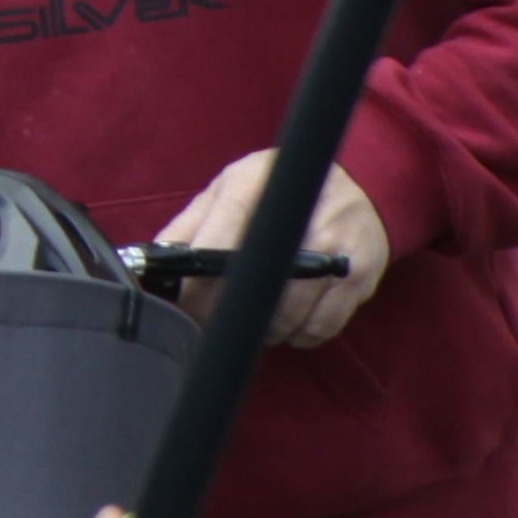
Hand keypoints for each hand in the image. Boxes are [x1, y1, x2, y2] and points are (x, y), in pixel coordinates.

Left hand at [157, 149, 391, 344]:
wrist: (364, 183)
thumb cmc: (281, 188)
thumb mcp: (232, 186)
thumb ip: (192, 223)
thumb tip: (152, 261)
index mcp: (255, 190)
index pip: (215, 248)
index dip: (193, 287)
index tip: (184, 308)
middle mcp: (300, 221)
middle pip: (250, 291)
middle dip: (224, 314)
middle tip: (212, 319)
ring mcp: (334, 253)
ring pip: (284, 318)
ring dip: (261, 328)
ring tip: (252, 315)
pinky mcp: (359, 280)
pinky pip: (318, 330)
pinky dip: (297, 334)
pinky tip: (290, 317)